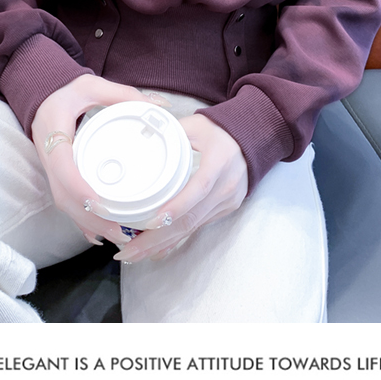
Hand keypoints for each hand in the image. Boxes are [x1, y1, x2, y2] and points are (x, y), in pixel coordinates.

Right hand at [30, 74, 164, 246]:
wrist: (41, 94)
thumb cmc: (68, 90)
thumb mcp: (93, 85)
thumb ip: (124, 95)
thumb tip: (161, 106)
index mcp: (54, 130)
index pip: (61, 164)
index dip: (77, 186)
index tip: (96, 203)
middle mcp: (48, 154)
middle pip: (63, 194)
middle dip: (89, 217)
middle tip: (118, 231)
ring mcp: (50, 167)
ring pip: (64, 203)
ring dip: (87, 223)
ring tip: (117, 236)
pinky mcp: (56, 175)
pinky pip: (66, 201)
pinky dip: (81, 220)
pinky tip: (98, 235)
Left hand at [113, 114, 247, 262]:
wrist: (251, 140)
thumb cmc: (219, 131)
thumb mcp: (195, 125)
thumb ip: (170, 132)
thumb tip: (140, 137)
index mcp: (220, 161)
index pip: (199, 188)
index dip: (177, 207)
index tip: (152, 222)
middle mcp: (226, 186)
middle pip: (191, 218)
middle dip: (158, 238)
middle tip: (129, 250)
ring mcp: (227, 201)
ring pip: (192, 227)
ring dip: (163, 243)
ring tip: (135, 254)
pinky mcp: (225, 210)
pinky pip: (198, 227)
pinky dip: (176, 239)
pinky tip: (157, 250)